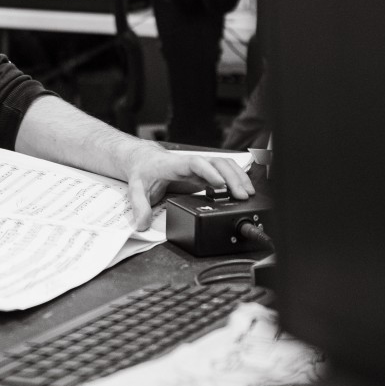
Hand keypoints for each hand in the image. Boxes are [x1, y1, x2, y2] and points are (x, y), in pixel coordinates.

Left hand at [124, 144, 254, 232]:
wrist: (144, 161)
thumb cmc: (143, 171)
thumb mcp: (136, 189)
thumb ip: (139, 207)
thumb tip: (142, 225)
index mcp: (173, 165)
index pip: (195, 164)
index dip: (209, 172)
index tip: (220, 184)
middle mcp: (189, 164)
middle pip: (216, 163)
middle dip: (231, 177)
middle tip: (242, 195)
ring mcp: (198, 168)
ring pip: (223, 165)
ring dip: (237, 177)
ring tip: (248, 194)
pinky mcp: (203, 174)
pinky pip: (223, 172)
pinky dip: (235, 179)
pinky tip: (242, 191)